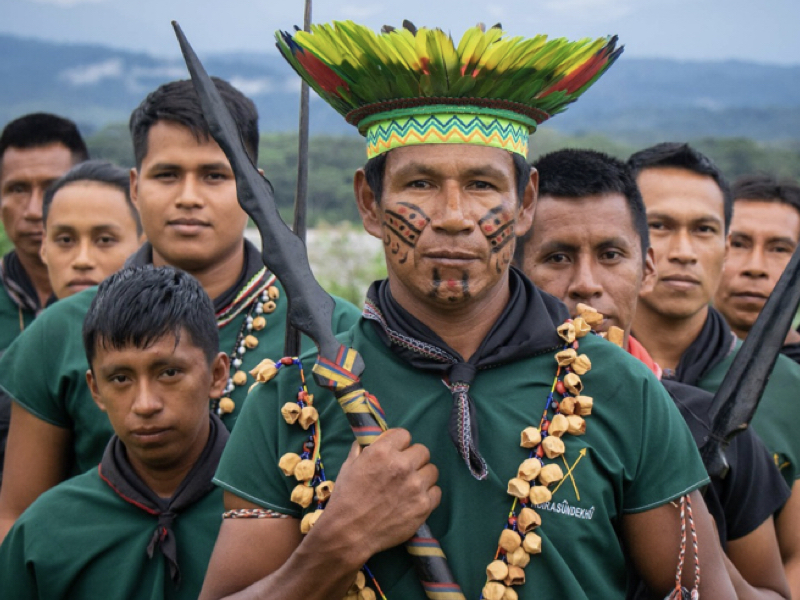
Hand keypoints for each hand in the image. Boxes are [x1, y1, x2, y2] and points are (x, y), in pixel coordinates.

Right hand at [318, 428, 440, 561]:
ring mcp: (415, 486)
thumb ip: (362, 449)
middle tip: (403, 471)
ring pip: (432, 470)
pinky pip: (436, 491)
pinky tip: (415, 500)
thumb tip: (373, 439)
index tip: (395, 452)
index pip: (404, 435)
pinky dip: (427, 495)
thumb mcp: (348, 466)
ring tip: (410, 486)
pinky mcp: (424, 505)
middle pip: (422, 451)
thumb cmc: (345, 498)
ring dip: (422, 476)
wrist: (349, 533)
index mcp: (382, 452)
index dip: (399, 443)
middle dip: (413, 458)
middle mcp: (402, 465)